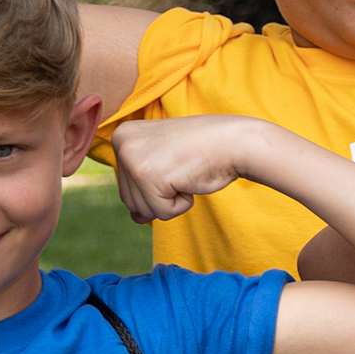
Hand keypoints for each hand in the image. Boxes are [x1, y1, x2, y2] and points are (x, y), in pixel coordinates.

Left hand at [111, 115, 273, 223]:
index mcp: (122, 135)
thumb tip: (136, 218)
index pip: (125, 185)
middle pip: (130, 200)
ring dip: (170, 200)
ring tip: (184, 172)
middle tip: (181, 168)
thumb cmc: (203, 149)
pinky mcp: (149, 177)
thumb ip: (142, 186)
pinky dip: (182, 204)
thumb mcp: (163, 159)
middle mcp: (122, 144)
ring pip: (143, 210)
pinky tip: (189, 178)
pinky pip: (162, 213)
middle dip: (161, 194)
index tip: (173, 160)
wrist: (233, 142)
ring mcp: (133, 160)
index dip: (155, 184)